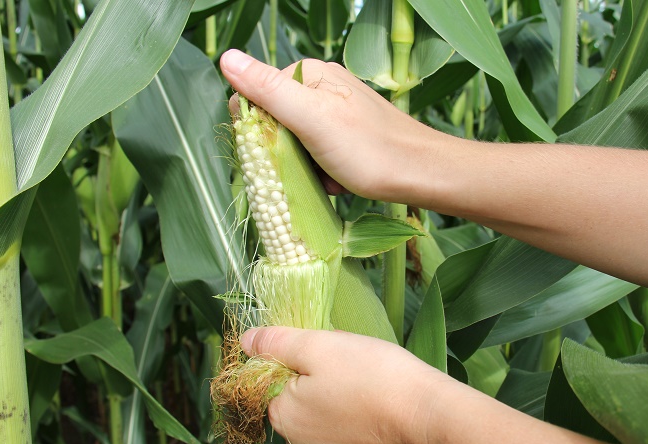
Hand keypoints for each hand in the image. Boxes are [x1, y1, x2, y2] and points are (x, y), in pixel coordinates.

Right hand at [220, 50, 445, 204]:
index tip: (274, 154)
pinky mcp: (346, 136)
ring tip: (326, 176)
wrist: (422, 175)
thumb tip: (225, 58)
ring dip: (303, 166)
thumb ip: (269, 90)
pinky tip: (337, 181)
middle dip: (282, 152)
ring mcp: (335, 112)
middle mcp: (321, 87)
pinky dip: (321, 172)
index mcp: (309, 74)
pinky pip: (315, 155)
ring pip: (294, 143)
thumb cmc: (370, 149)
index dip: (256, 129)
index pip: (255, 96)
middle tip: (307, 168)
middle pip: (274, 122)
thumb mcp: (312, 118)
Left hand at [240, 326, 455, 443]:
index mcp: (283, 418)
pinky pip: (349, 438)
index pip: (274, 381)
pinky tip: (380, 409)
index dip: (300, 360)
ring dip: (340, 402)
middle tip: (353, 365)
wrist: (431, 421)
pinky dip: (359, 423)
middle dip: (320, 381)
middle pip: (299, 402)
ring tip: (370, 386)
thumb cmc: (375, 377)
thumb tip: (245, 340)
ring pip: (325, 420)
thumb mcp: (321, 346)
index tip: (331, 354)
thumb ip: (278, 342)